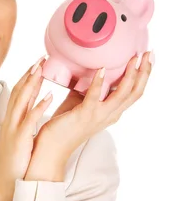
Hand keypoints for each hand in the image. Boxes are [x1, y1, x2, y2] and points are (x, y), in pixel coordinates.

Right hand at [0, 56, 53, 200]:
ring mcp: (14, 130)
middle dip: (29, 74)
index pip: (19, 94)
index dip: (27, 77)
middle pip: (19, 92)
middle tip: (41, 57)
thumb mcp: (22, 139)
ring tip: (41, 68)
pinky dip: (38, 107)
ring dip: (31, 84)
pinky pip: (29, 121)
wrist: (6, 185)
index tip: (38, 63)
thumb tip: (38, 109)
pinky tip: (47, 96)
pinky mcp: (20, 141)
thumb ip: (29, 122)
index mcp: (13, 121)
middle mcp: (11, 122)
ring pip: (21, 101)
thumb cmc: (16, 164)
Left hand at [24, 50, 153, 180]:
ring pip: (122, 95)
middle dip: (144, 72)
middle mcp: (110, 115)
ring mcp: (99, 116)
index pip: (134, 93)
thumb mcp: (79, 101)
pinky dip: (99, 81)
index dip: (143, 76)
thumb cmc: (64, 124)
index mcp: (111, 112)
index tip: (146, 58)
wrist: (52, 147)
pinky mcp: (84, 115)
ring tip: (133, 59)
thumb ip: (87, 87)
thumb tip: (86, 67)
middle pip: (135, 93)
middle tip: (147, 53)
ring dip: (130, 75)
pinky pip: (95, 96)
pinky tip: (101, 69)